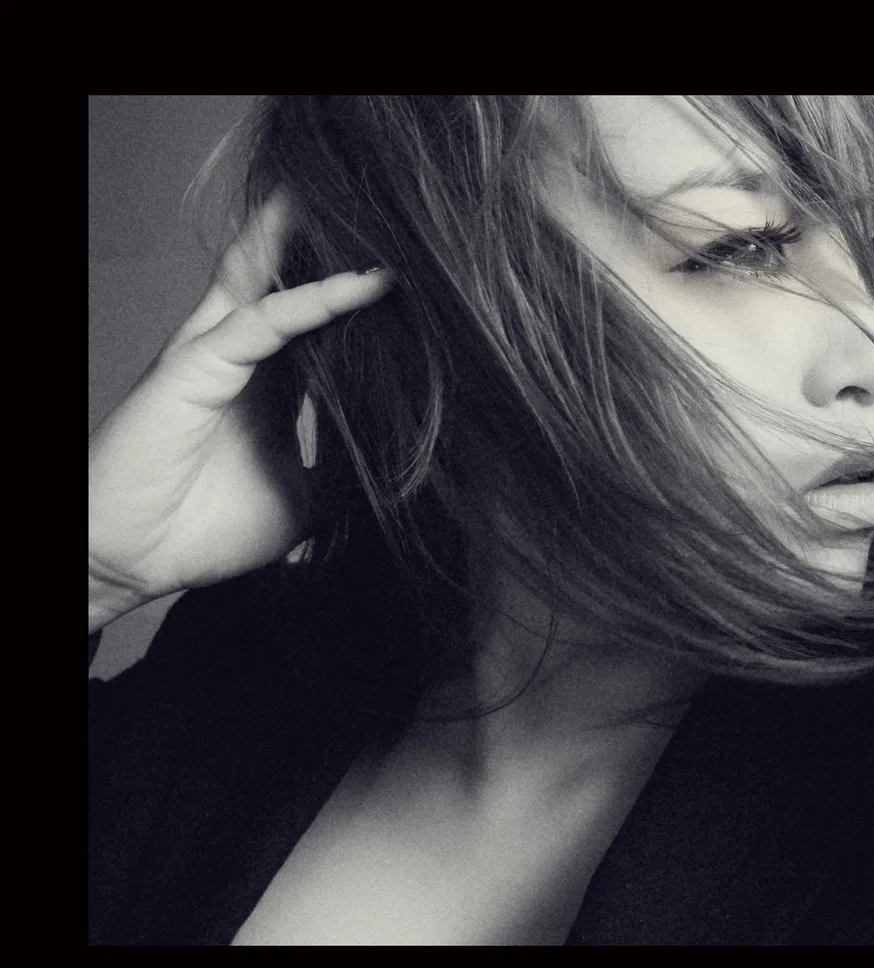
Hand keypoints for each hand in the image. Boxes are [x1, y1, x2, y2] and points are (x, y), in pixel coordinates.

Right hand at [88, 192, 392, 630]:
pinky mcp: (198, 360)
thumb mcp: (309, 501)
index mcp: (273, 384)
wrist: (137, 558)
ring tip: (381, 208)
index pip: (331, 325)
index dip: (378, 307)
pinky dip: (315, 298)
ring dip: (327, 246)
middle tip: (417, 226)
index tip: (440, 292)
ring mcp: (221, 351)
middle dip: (351, 253)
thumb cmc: (208, 529)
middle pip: (301, 283)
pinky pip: (264, 317)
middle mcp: (248, 355)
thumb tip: (416, 468)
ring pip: (276, 277)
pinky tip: (364, 283)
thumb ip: (351, 472)